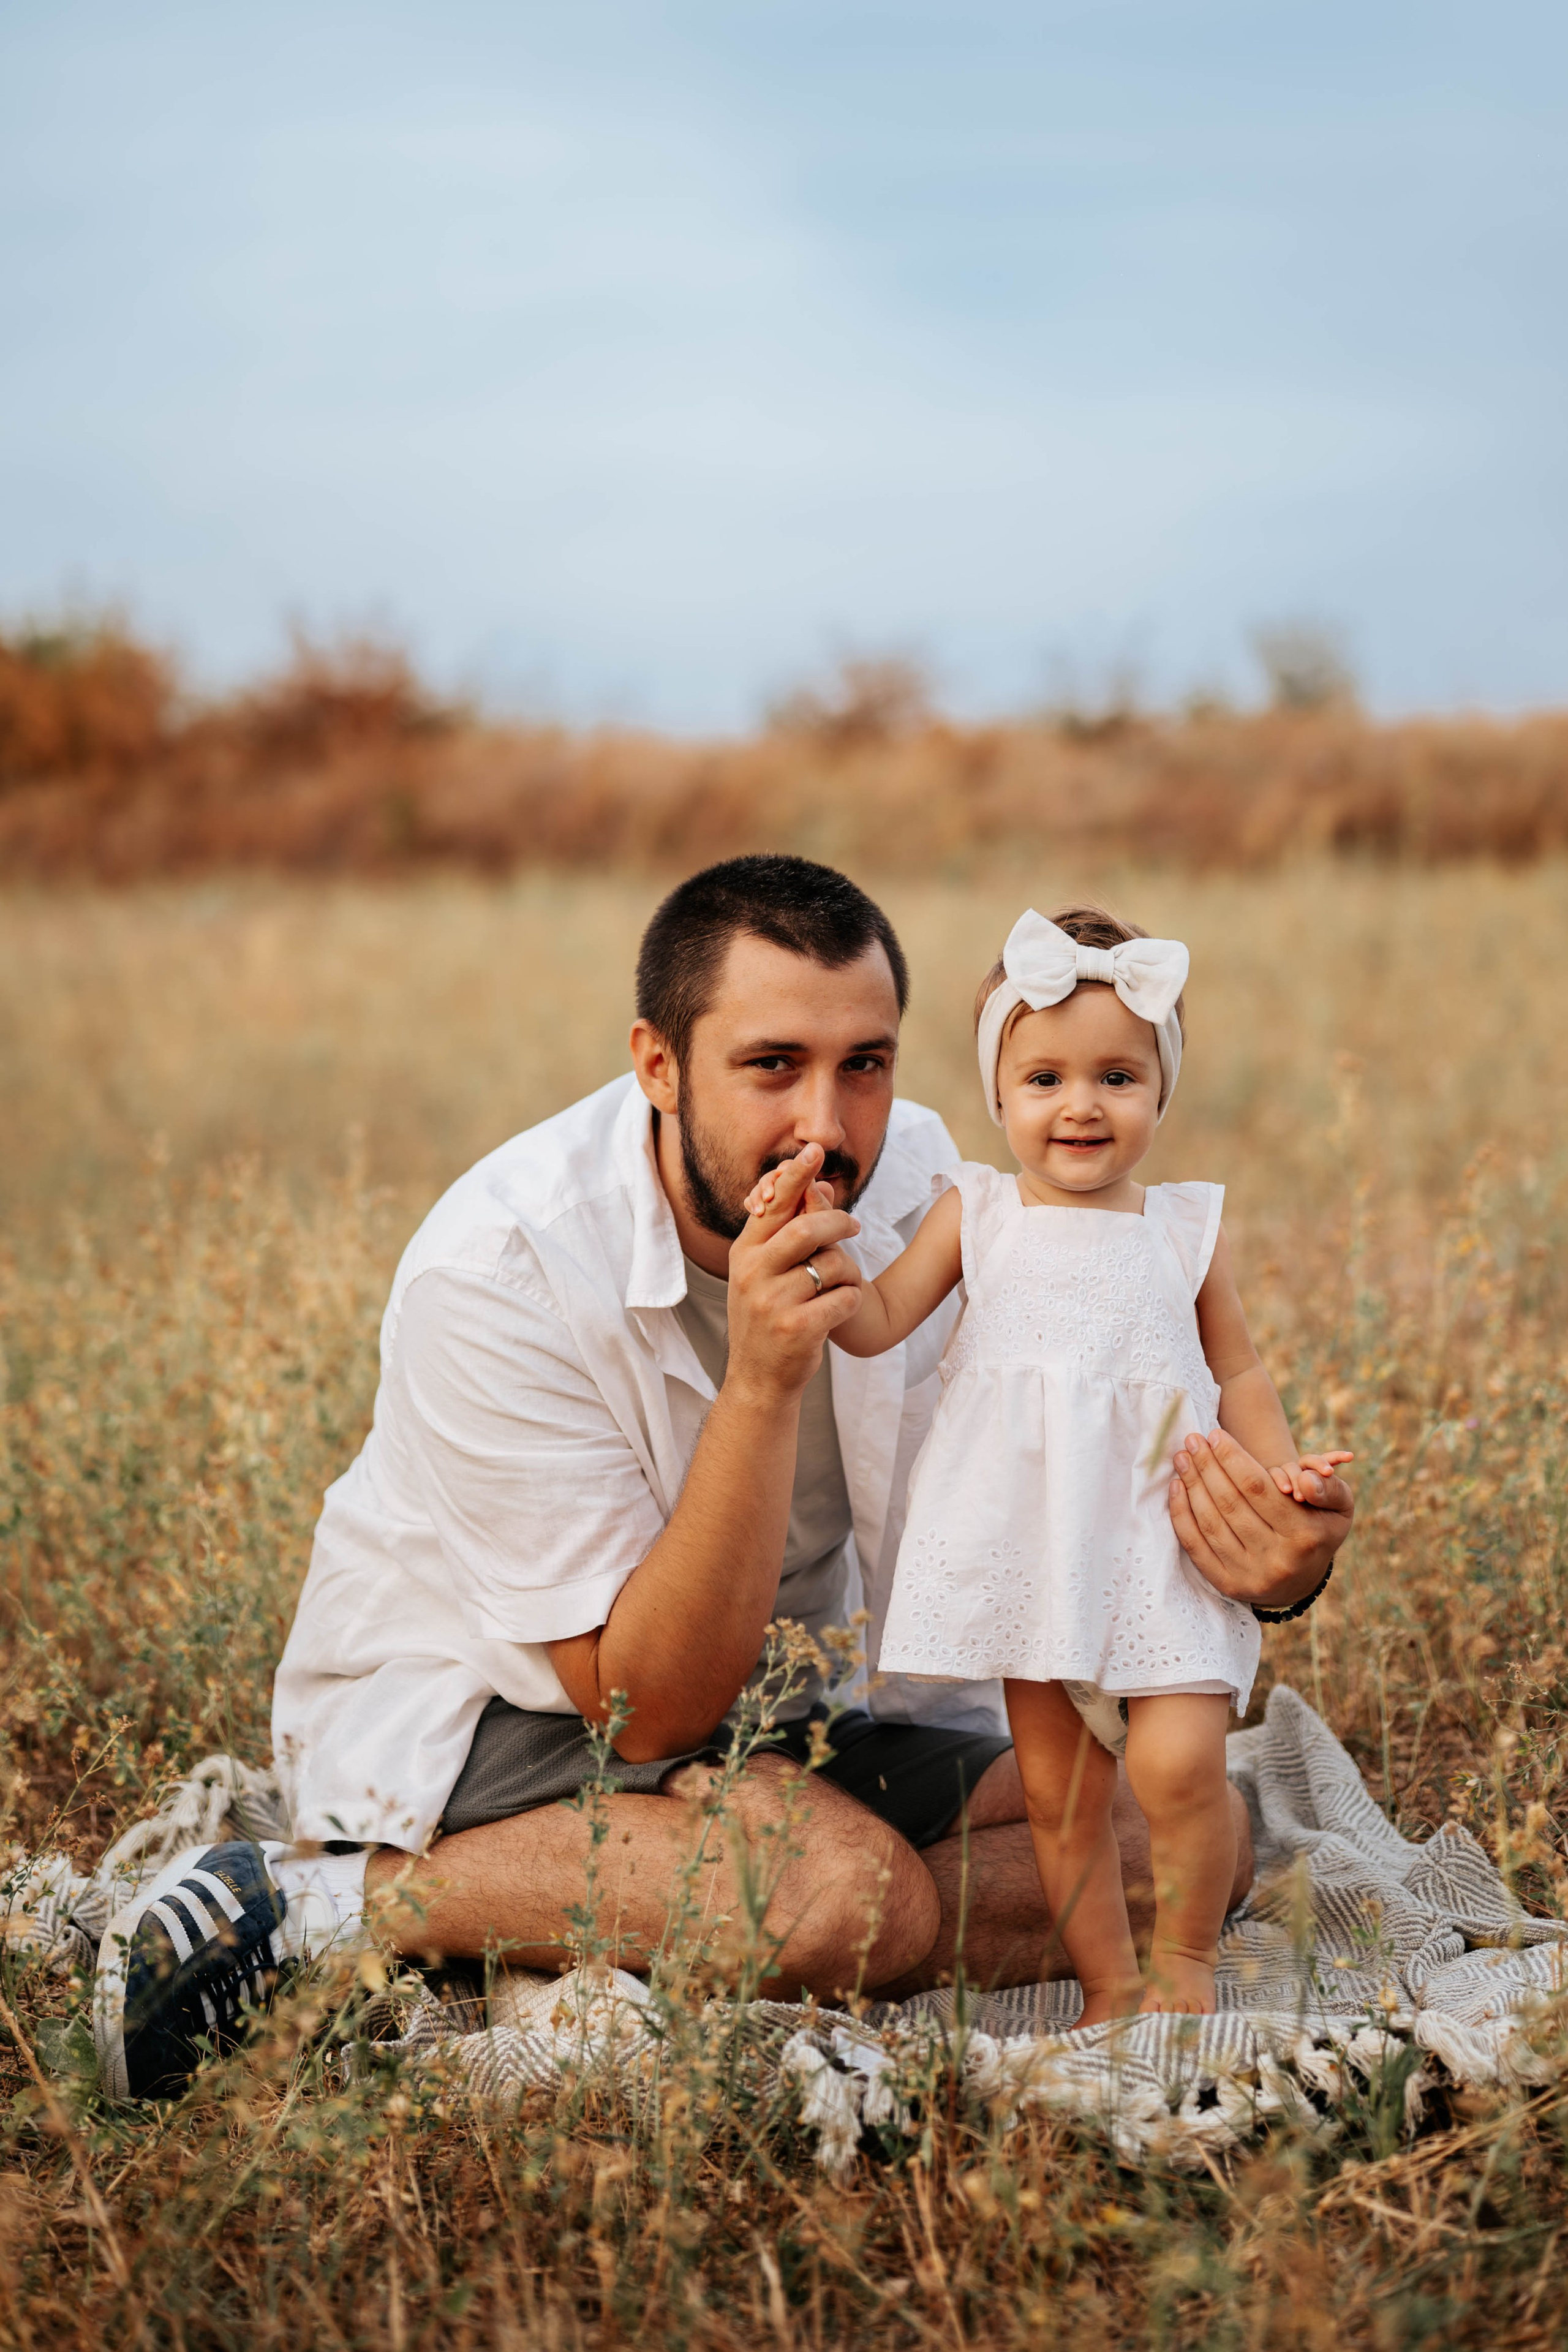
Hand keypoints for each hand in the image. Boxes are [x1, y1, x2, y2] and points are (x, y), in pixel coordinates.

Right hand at [726, 1143, 863, 1400]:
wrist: (757, 1379)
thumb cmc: (766, 1318)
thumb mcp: (763, 1273)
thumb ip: (784, 1233)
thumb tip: (821, 1186)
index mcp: (744, 1254)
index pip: (771, 1205)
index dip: (795, 1177)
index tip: (814, 1150)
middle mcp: (752, 1274)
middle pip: (806, 1228)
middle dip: (838, 1222)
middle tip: (856, 1227)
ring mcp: (772, 1303)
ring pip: (831, 1265)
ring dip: (847, 1273)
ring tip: (838, 1287)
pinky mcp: (797, 1329)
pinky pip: (844, 1299)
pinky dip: (850, 1301)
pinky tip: (838, 1311)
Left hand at [1170, 1428, 1353, 1611]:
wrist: (1301, 1580)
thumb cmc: (1316, 1530)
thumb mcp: (1337, 1507)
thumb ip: (1328, 1487)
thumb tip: (1304, 1480)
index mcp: (1305, 1536)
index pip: (1259, 1488)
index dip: (1233, 1458)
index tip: (1216, 1435)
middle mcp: (1277, 1559)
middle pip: (1230, 1503)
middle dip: (1207, 1466)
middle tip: (1192, 1439)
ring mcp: (1250, 1575)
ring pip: (1210, 1523)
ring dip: (1192, 1485)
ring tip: (1182, 1458)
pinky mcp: (1228, 1585)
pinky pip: (1196, 1546)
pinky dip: (1182, 1515)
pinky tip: (1177, 1488)